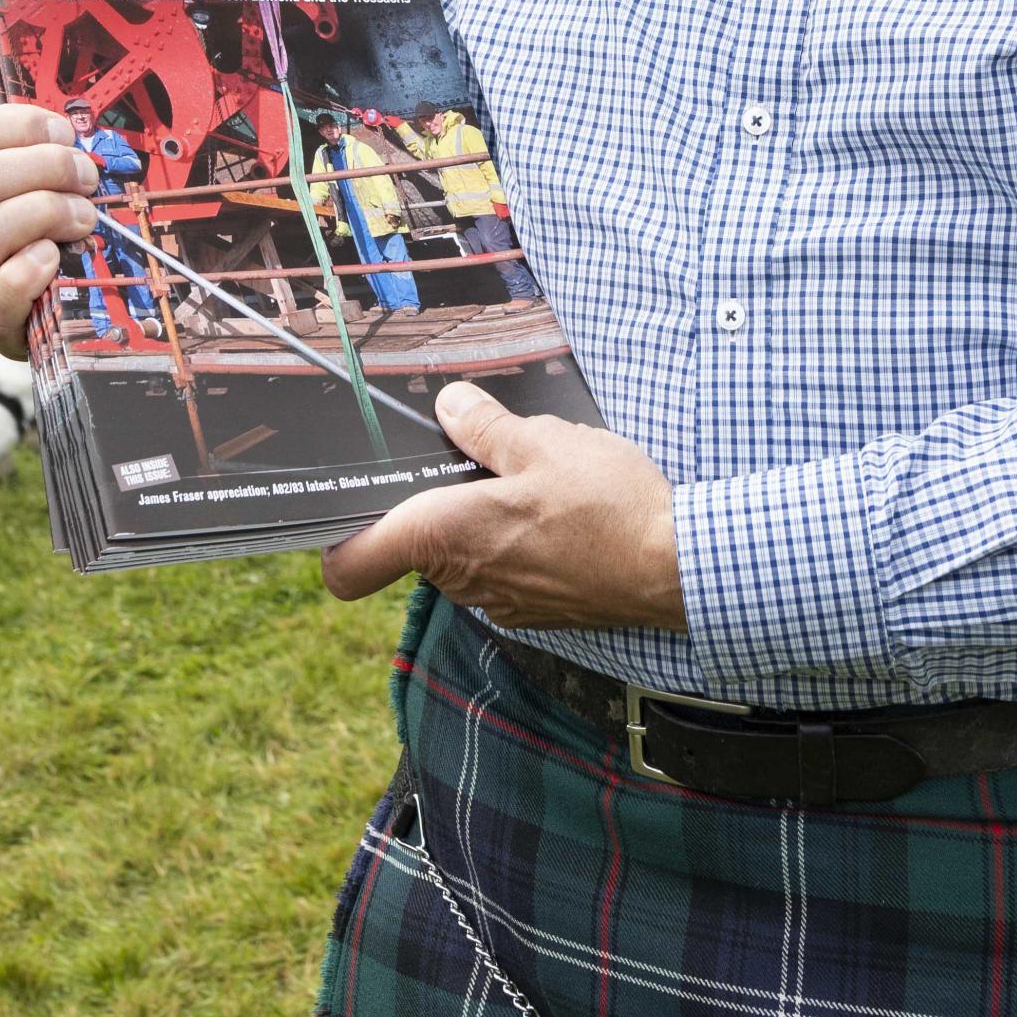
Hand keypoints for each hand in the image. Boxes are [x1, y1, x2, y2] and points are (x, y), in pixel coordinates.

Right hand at [0, 46, 98, 350]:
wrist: (79, 290)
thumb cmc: (50, 208)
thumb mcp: (26, 151)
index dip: (17, 126)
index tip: (64, 130)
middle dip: (41, 170)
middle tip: (88, 176)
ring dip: (41, 217)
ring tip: (84, 217)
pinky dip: (25, 276)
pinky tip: (53, 259)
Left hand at [320, 382, 685, 630]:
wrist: (677, 568)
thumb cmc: (609, 507)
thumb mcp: (544, 442)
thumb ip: (485, 426)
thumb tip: (448, 405)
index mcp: (447, 536)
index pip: (351, 567)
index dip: (339, 537)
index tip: (354, 503)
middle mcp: (463, 581)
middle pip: (415, 544)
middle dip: (439, 500)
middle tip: (484, 457)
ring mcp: (500, 603)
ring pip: (463, 554)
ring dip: (484, 518)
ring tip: (539, 482)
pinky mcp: (535, 611)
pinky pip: (503, 570)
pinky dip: (518, 542)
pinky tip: (563, 515)